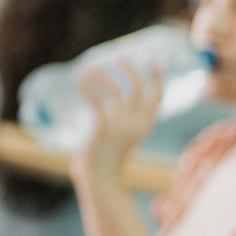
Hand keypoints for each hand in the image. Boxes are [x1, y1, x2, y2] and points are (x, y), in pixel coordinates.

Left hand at [77, 62, 160, 182]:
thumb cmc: (107, 157)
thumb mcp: (123, 137)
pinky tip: (78, 78)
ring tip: (89, 67)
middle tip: (119, 58)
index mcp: (145, 125)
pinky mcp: (103, 127)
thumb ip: (126, 120)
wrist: (99, 178)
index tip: (152, 62)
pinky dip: (87, 87)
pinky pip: (96, 100)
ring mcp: (121, 125)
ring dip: (102, 76)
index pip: (157, 98)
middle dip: (130, 70)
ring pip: (115, 90)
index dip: (157, 79)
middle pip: (137, 88)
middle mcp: (137, 123)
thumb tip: (116, 101)